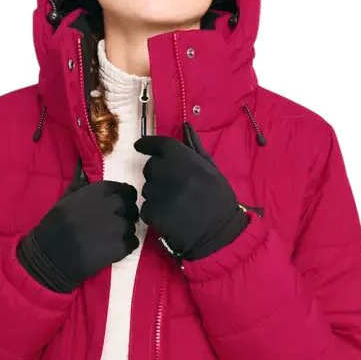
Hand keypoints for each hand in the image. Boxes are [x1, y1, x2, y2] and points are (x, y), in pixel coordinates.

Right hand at [17, 158, 139, 291]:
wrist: (52, 254)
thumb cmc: (56, 225)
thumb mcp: (67, 198)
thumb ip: (83, 186)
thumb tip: (82, 167)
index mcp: (102, 191)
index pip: (127, 191)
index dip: (123, 199)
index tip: (117, 207)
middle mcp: (115, 205)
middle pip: (132, 208)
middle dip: (125, 215)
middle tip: (112, 224)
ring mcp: (120, 226)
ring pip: (132, 226)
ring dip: (124, 231)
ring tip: (108, 238)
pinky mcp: (123, 247)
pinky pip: (133, 243)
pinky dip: (126, 246)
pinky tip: (112, 248)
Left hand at [134, 122, 249, 259]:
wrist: (220, 233)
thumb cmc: (219, 199)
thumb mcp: (211, 169)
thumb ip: (195, 148)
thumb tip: (185, 127)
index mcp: (184, 159)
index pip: (158, 144)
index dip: (147, 144)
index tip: (140, 146)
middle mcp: (168, 172)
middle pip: (150, 168)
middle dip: (157, 174)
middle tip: (173, 186)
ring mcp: (159, 193)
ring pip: (147, 189)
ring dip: (157, 194)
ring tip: (176, 204)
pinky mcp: (153, 213)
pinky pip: (146, 208)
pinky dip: (154, 212)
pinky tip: (170, 216)